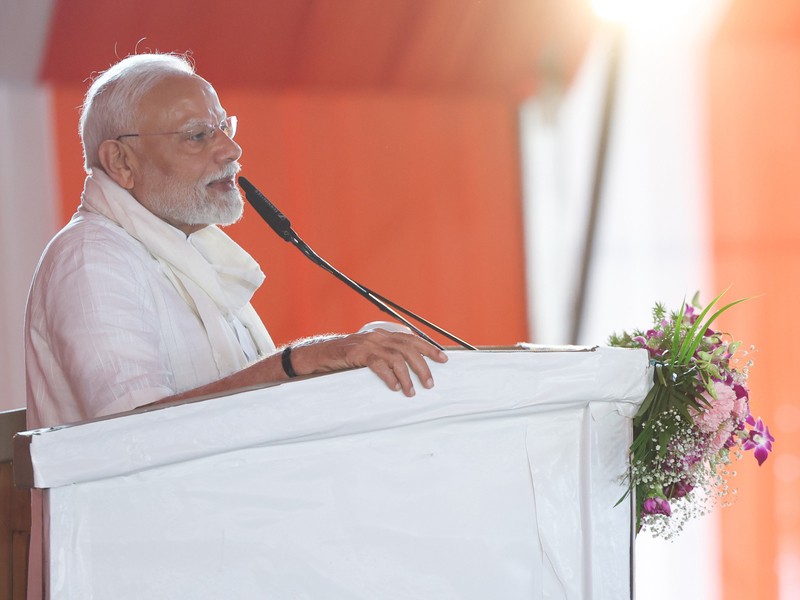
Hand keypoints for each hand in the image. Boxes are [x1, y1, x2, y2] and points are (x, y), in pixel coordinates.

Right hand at [291, 330, 447, 396]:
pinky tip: (394, 387)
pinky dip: (388, 376)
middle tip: (430, 383)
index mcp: (383, 335)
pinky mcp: (357, 353)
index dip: (428, 348)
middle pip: (407, 348)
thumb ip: (385, 358)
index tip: (444, 359)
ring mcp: (367, 343)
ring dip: (407, 376)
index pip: (411, 339)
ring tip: (411, 391)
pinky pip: (378, 364)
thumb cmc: (345, 358)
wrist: (319, 355)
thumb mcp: (369, 355)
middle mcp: (377, 336)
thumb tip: (407, 371)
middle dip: (422, 366)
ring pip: (395, 357)